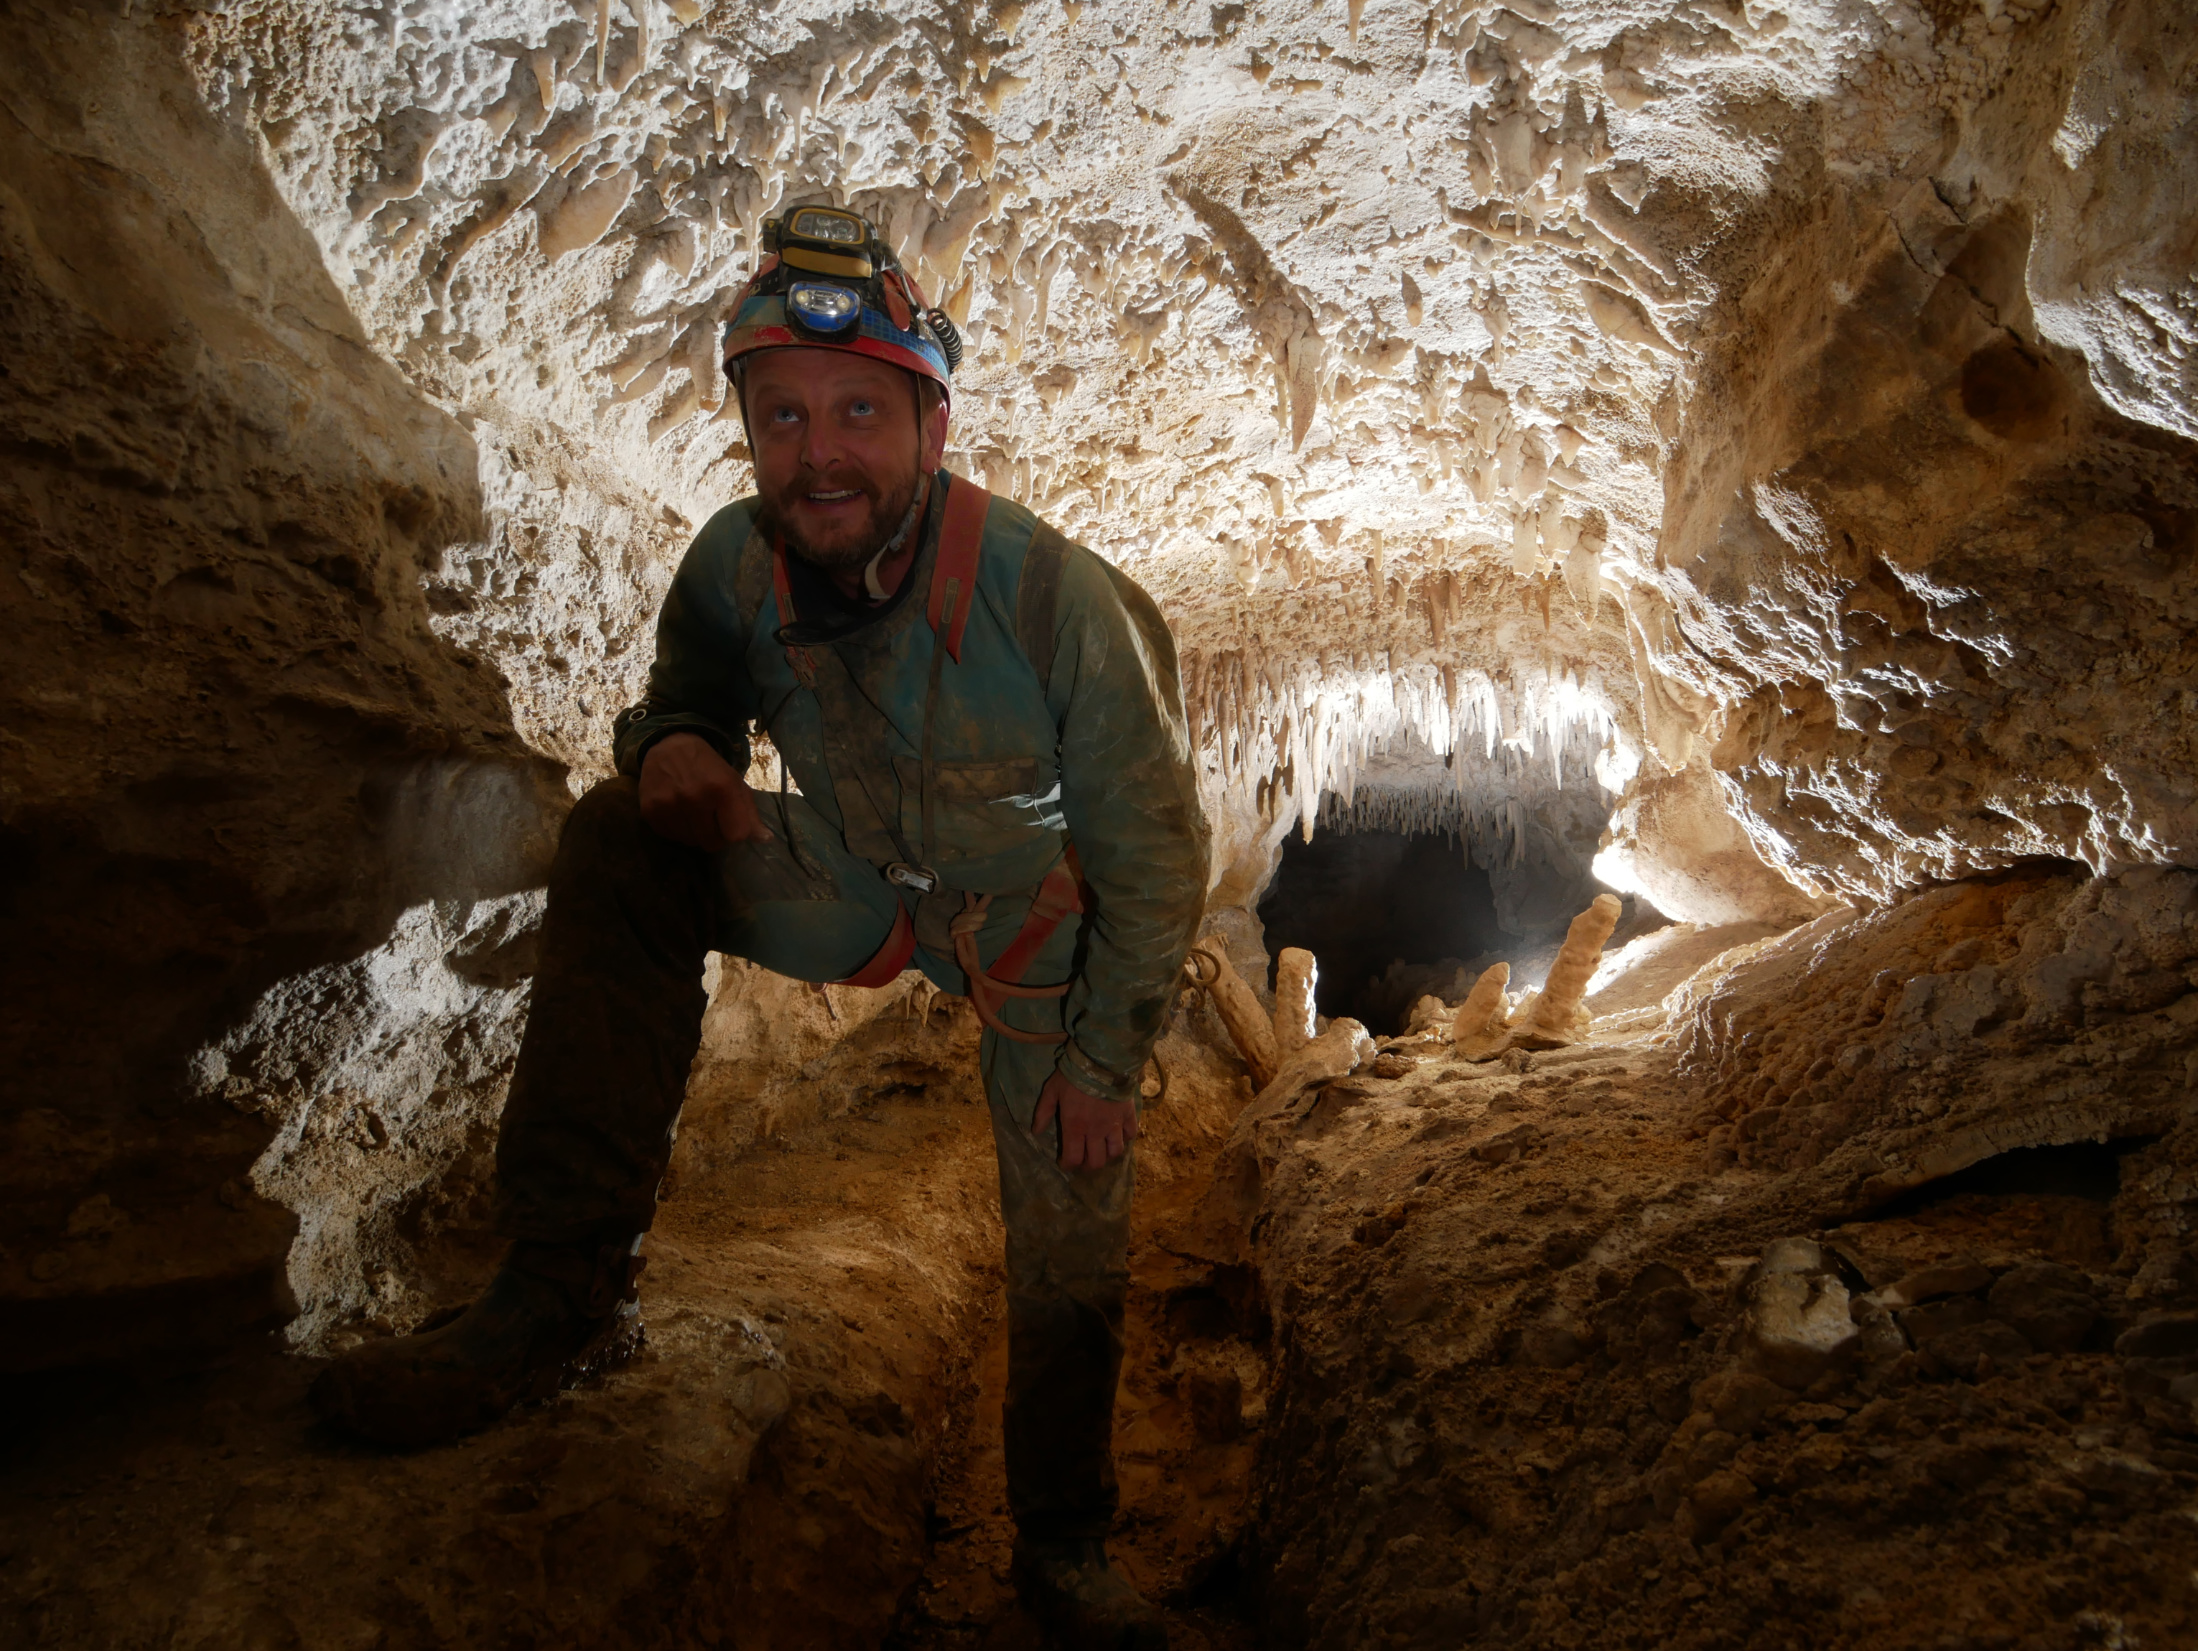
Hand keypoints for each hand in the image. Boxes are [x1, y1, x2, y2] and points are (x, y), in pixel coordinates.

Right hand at [638, 733, 773, 851]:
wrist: (668, 747)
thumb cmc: (707, 766)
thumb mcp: (734, 782)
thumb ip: (750, 813)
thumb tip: (765, 840)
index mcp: (721, 788)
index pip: (736, 835)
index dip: (735, 832)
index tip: (730, 822)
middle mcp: (694, 797)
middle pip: (712, 844)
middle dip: (715, 835)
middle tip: (711, 818)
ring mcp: (669, 805)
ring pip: (691, 843)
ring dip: (695, 833)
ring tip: (693, 813)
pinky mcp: (649, 811)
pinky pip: (670, 837)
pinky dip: (677, 829)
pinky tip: (677, 812)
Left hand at [1033, 1071, 1138, 1171]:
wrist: (1101, 1059)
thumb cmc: (1073, 1075)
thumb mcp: (1051, 1091)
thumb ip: (1043, 1112)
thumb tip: (1036, 1132)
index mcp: (1075, 1126)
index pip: (1073, 1158)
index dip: (1068, 1165)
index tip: (1065, 1163)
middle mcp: (1096, 1131)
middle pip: (1096, 1161)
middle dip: (1088, 1165)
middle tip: (1083, 1159)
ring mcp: (1115, 1124)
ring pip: (1115, 1152)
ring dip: (1107, 1155)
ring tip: (1101, 1149)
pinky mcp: (1128, 1115)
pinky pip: (1131, 1134)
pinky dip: (1125, 1138)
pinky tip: (1119, 1134)